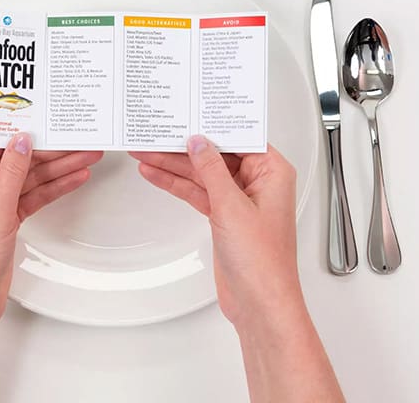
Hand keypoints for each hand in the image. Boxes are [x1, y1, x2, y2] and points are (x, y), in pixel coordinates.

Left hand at [0, 133, 102, 330]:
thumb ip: (11, 173)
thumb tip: (21, 142)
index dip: (26, 129)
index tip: (49, 121)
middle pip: (19, 158)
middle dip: (51, 150)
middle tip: (79, 142)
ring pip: (30, 177)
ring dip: (58, 169)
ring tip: (85, 157)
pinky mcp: (5, 219)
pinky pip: (33, 196)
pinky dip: (53, 189)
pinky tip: (72, 180)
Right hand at [130, 136, 298, 327]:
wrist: (259, 303)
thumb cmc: (264, 262)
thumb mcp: (232, 206)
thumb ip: (212, 171)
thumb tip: (199, 143)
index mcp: (272, 172)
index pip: (238, 137)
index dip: (210, 126)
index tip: (187, 115)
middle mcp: (258, 183)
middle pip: (215, 155)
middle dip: (183, 147)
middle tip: (155, 136)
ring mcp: (240, 201)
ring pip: (202, 174)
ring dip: (174, 166)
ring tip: (146, 153)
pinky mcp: (224, 217)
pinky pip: (198, 193)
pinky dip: (177, 185)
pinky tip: (157, 175)